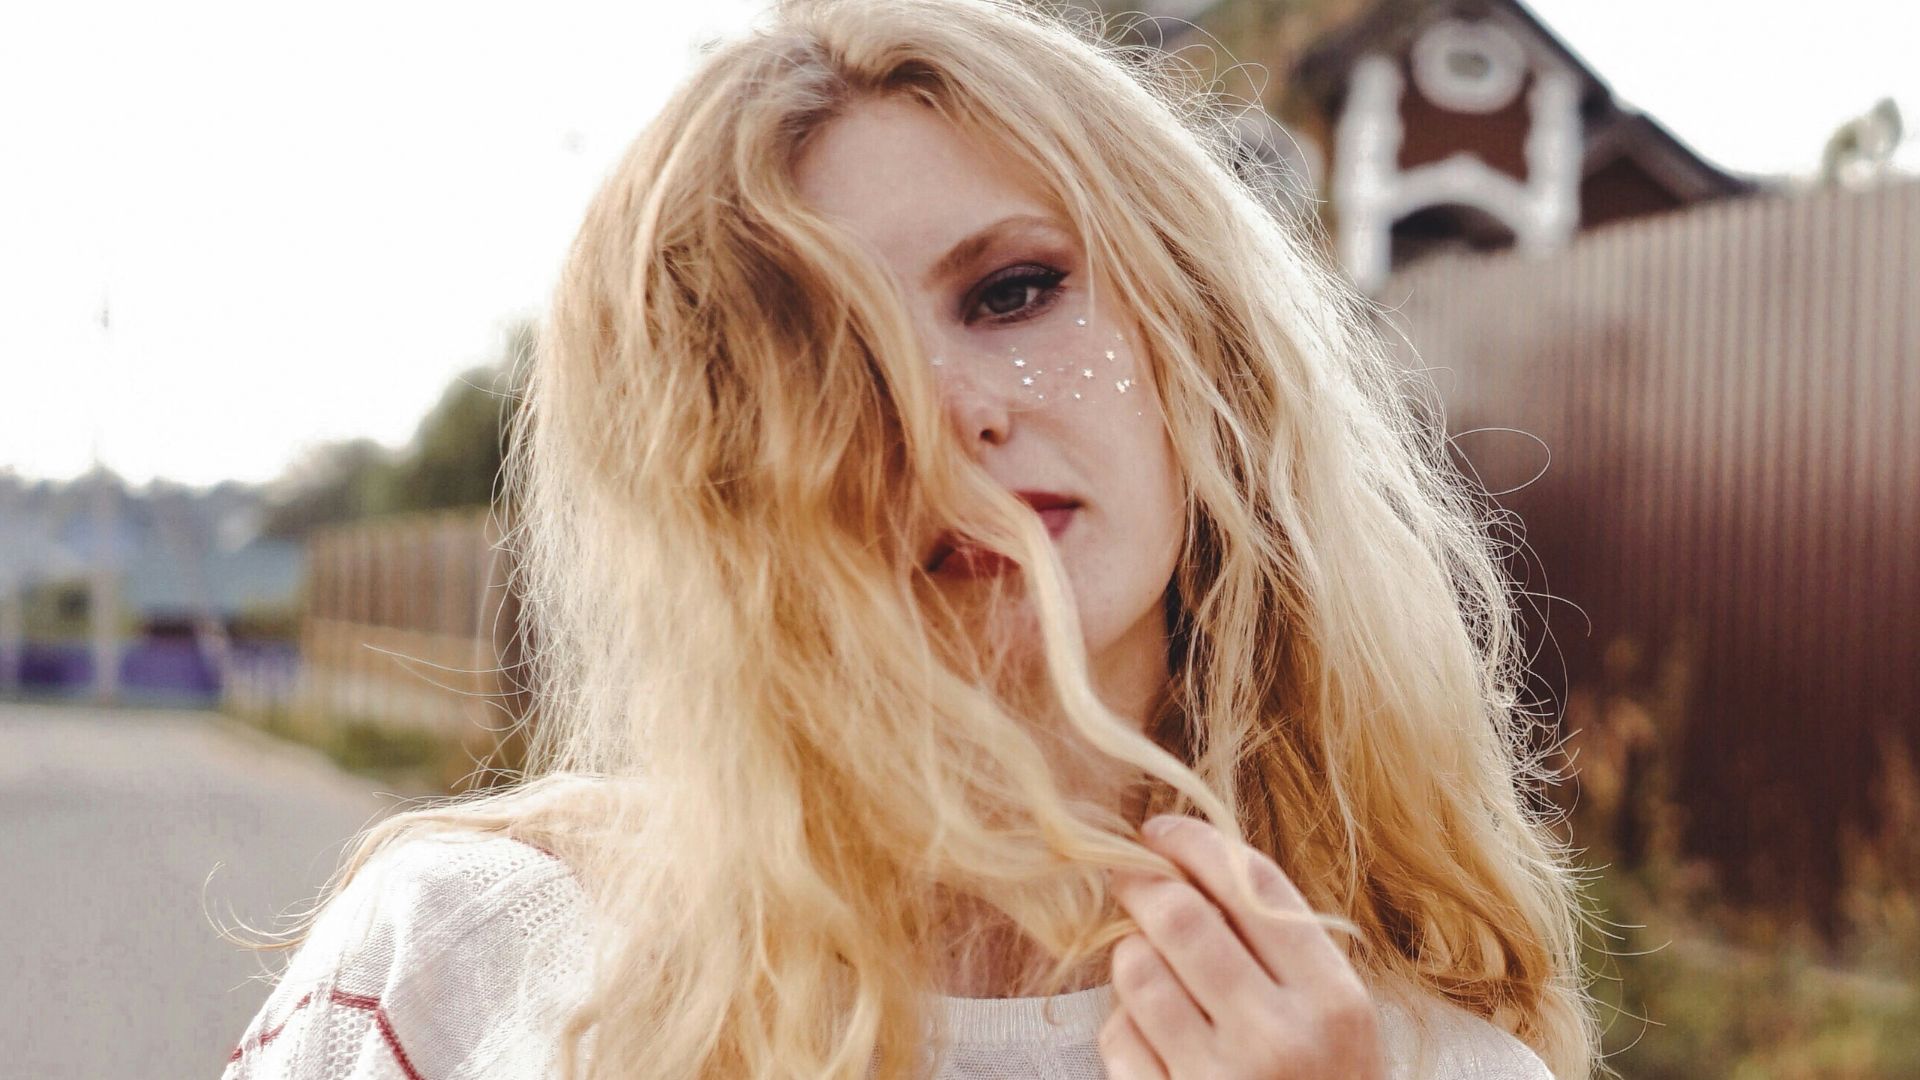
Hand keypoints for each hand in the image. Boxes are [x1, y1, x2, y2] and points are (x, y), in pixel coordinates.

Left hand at [1099, 815, 1386, 1079]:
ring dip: (1130, 956)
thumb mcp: (1335, 1023)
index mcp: (1334, 1002)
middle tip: (1128, 876)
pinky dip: (1123, 1025)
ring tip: (1147, 966)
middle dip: (1142, 885)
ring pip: (1136, 971)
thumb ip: (1282, 951)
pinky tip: (1149, 1036)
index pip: (1252, 885)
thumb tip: (1196, 862)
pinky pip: (1118, 1037)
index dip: (1195, 843)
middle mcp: (1279, 1038)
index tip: (1159, 831)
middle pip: (1180, 917)